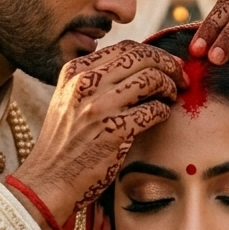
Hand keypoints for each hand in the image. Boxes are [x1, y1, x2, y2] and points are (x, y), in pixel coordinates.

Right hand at [13, 41, 185, 227]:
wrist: (48, 181)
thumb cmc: (63, 144)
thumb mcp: (69, 101)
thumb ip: (96, 81)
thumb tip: (138, 67)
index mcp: (75, 72)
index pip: (125, 48)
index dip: (153, 53)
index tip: (167, 64)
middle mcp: (86, 84)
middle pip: (141, 58)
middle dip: (169, 65)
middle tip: (181, 78)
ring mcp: (100, 107)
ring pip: (151, 79)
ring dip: (169, 87)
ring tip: (171, 98)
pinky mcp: (115, 132)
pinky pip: (154, 110)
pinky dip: (164, 111)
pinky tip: (161, 117)